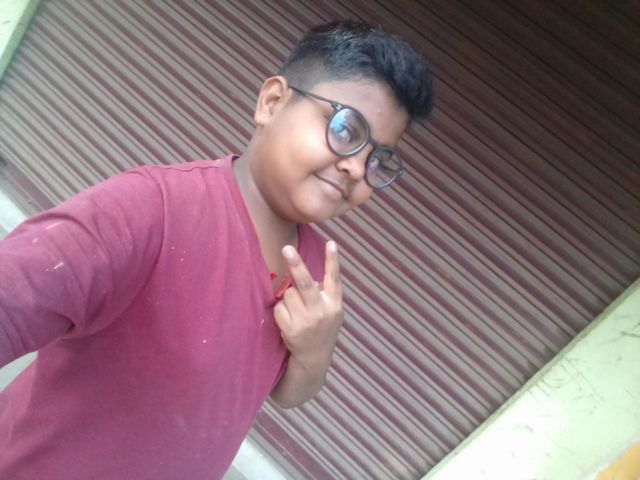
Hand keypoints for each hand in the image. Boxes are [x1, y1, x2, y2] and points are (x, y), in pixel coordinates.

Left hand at [273, 241, 343, 370]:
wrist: (315, 358)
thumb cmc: (322, 328)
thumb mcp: (333, 312)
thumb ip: (325, 293)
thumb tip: (307, 275)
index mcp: (334, 304)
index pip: (334, 278)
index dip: (333, 260)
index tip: (331, 243)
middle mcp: (322, 311)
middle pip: (305, 283)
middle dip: (295, 264)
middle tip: (286, 248)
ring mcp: (306, 321)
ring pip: (288, 294)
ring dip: (288, 298)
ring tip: (296, 312)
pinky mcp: (292, 329)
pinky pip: (279, 308)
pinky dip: (281, 311)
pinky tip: (289, 321)